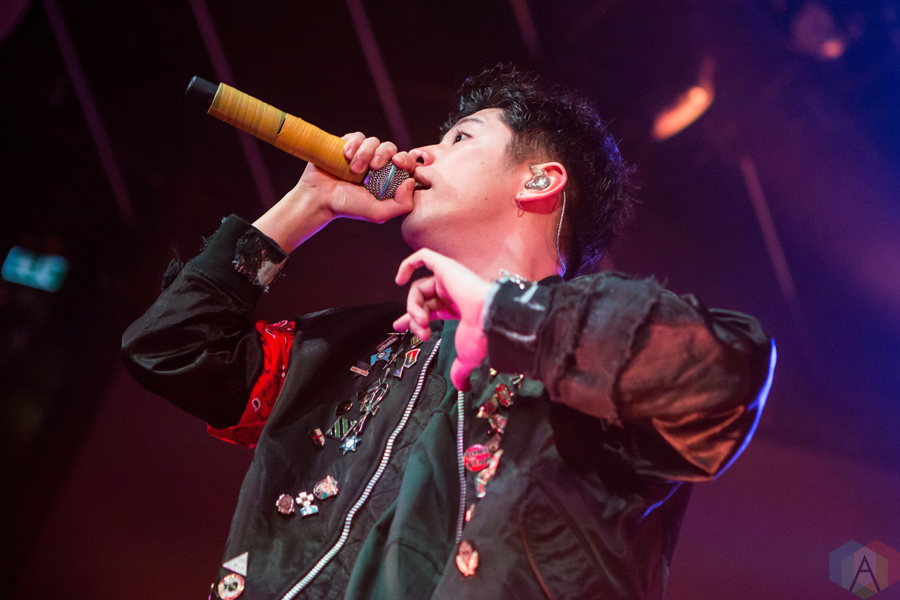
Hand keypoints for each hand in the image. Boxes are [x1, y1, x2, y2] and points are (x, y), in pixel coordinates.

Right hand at [299, 132, 415, 222]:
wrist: (319, 198)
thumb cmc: (348, 207)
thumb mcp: (378, 213)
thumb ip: (401, 205)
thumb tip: (410, 181)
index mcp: (388, 178)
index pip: (405, 162)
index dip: (405, 159)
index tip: (397, 162)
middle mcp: (377, 165)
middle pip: (390, 147)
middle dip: (383, 155)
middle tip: (372, 168)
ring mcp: (362, 154)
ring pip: (374, 141)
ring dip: (365, 153)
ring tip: (354, 168)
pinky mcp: (348, 145)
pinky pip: (358, 136)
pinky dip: (354, 143)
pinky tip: (346, 156)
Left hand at [393, 249, 491, 390]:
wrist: (490, 317)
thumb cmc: (482, 334)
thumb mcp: (467, 356)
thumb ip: (460, 370)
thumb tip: (463, 387)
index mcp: (458, 307)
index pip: (430, 309)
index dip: (413, 318)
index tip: (401, 327)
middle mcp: (453, 291)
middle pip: (421, 300)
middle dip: (413, 316)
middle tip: (419, 330)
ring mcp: (449, 277)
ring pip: (418, 288)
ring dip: (413, 306)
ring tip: (421, 320)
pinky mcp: (445, 266)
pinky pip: (422, 257)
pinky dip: (407, 265)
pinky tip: (399, 280)